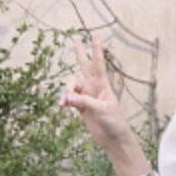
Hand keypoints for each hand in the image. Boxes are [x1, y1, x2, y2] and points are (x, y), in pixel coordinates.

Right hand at [61, 35, 132, 150]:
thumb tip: (66, 97)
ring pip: (72, 86)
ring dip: (66, 91)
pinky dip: (64, 100)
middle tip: (75, 42)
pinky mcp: (82, 108)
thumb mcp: (101, 109)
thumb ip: (84, 101)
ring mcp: (87, 97)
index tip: (95, 36)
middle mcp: (94, 88)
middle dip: (80, 55)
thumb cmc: (114, 122)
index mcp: (103, 85)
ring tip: (63, 102)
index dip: (96, 50)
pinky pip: (69, 99)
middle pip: (85, 67)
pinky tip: (61, 105)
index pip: (98, 64)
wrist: (114, 139)